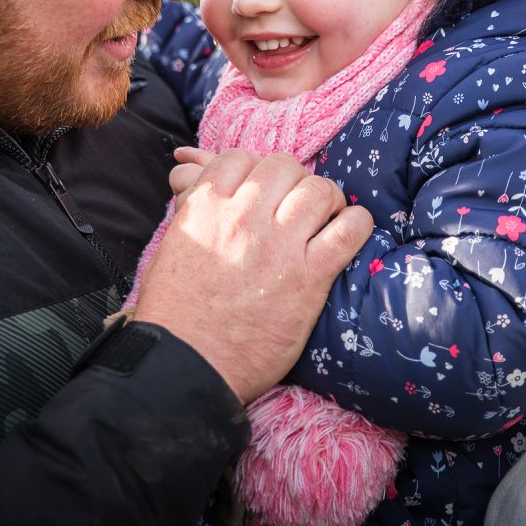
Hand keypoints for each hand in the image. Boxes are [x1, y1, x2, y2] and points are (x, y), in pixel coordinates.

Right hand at [136, 148, 371, 402]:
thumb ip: (190, 213)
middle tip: (296, 203)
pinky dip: (356, 224)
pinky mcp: (309, 278)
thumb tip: (193, 180)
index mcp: (204, 208)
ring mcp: (278, 247)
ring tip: (325, 217)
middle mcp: (242, 218)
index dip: (255, 169)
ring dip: (326, 199)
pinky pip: (349, 230)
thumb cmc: (173, 315)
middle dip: (293, 180)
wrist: (187, 367)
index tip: (262, 190)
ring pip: (319, 190)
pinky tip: (350, 232)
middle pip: (283, 166)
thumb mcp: (168, 250)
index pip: (240, 158)